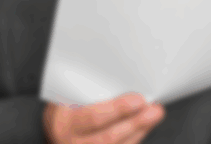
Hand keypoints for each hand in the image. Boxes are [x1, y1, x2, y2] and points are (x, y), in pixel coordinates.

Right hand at [43, 93, 164, 143]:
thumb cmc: (64, 106)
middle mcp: (75, 141)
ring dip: (140, 130)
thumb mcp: (67, 92)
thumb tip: (121, 73)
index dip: (118, 110)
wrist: (56, 128)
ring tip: (154, 114)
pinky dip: (136, 137)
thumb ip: (88, 86)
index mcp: (65, 122)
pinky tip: (145, 125)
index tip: (138, 100)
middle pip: (109, 136)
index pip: (93, 118)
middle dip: (136, 122)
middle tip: (153, 108)